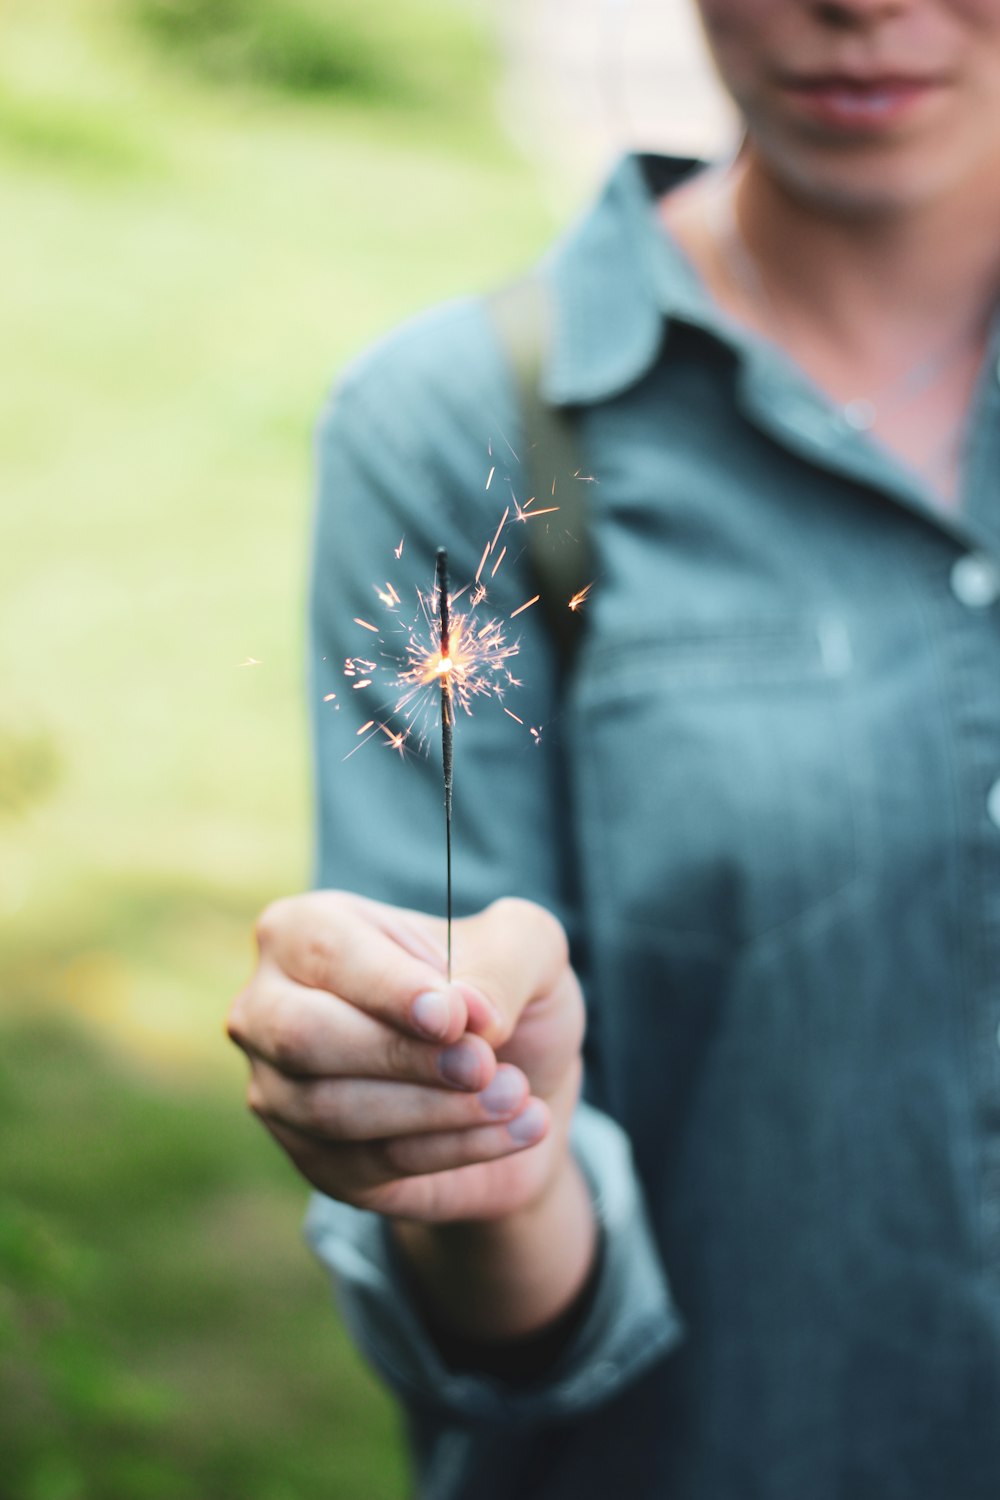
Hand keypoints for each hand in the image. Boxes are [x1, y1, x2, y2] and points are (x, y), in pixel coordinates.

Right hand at [226, 891, 585, 1224]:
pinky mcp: (317, 1162)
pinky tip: (521, 1126)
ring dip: (437, 1109)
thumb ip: (504, 961)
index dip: (388, 985)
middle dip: (399, 1054)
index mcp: (304, 931)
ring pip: (333, 1110)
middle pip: (303, 1036)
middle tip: (483, 1064)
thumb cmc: (504, 993)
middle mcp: (271, 1008)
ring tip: (516, 1094)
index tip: (454, 1016)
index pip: (326, 950)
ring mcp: (282, 1091)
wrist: (522, 1085)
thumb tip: (465, 1008)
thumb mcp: (530, 948)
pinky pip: (372, 1163)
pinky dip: (457, 1147)